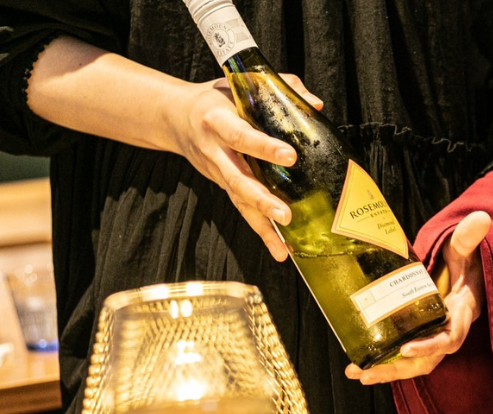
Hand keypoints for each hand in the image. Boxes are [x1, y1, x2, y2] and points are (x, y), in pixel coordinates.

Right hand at [166, 74, 322, 261]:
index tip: (289, 156)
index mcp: (218, 120)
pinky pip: (242, 210)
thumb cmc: (218, 97)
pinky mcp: (223, 186)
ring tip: (282, 248)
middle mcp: (215, 151)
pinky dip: (261, 231)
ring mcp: (218, 173)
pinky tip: (279, 250)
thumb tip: (316, 104)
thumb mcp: (243, 83)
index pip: (241, 135)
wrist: (176, 117)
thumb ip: (281, 87)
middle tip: (285, 214)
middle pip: (237, 179)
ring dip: (261, 225)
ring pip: (239, 201)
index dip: (263, 147)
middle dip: (261, 199)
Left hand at [345, 211, 492, 383]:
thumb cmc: (464, 262)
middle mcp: (448, 330)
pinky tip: (360, 365)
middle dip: (397, 368)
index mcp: (461, 313)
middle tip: (366, 371)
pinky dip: (384, 362)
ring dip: (386, 370)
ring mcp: (433, 335)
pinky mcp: (421, 335)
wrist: (466, 272)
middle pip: (426, 359)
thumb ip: (468, 237)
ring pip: (413, 362)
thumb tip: (481, 217)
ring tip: (357, 371)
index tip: (405, 348)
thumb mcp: (465, 249)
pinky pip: (404, 355)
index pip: (450, 337)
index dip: (430, 346)